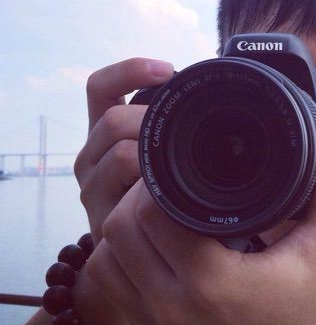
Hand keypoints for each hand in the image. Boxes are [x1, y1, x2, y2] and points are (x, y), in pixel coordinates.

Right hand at [74, 58, 173, 244]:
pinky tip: (165, 192)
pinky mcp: (99, 215)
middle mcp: (93, 154)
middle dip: (150, 120)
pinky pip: (124, 191)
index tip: (166, 70)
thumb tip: (213, 96)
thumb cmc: (158, 196)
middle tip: (185, 132)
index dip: (129, 72)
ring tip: (177, 169)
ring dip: (153, 155)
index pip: (102, 87)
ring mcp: (93, 185)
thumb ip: (171, 127)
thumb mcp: (160, 153)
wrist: (133, 254)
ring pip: (119, 151)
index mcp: (107, 131)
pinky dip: (148, 186)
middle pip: (112, 118)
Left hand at [87, 106, 315, 324]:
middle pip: (120, 229)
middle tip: (173, 181)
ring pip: (107, 255)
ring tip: (161, 206)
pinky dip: (121, 255)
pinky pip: (111, 284)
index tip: (186, 164)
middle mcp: (173, 309)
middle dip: (141, 197)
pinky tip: (154, 241)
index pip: (153, 212)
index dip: (162, 179)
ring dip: (126, 224)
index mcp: (214, 283)